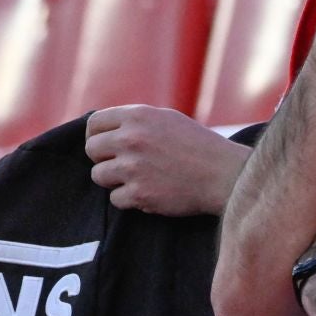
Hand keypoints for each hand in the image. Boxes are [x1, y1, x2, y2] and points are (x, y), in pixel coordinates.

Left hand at [85, 106, 251, 216]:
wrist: (223, 175)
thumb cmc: (198, 146)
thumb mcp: (167, 119)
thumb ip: (136, 122)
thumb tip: (103, 129)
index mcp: (138, 116)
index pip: (94, 123)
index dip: (97, 135)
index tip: (106, 146)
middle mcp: (131, 139)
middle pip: (91, 150)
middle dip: (103, 158)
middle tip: (123, 164)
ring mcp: (133, 168)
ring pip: (98, 176)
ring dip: (114, 180)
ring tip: (138, 179)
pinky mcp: (139, 194)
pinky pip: (115, 198)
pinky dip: (129, 199)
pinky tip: (149, 192)